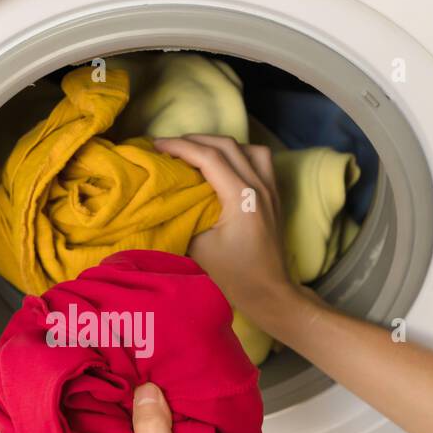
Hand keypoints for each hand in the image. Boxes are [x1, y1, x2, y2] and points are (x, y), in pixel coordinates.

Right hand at [155, 134, 302, 329]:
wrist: (270, 292)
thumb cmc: (235, 276)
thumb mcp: (199, 248)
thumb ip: (184, 217)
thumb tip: (168, 199)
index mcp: (242, 198)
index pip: (209, 157)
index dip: (180, 147)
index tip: (157, 145)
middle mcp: (260, 187)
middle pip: (227, 145)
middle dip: (195, 140)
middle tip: (170, 146)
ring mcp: (271, 189)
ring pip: (248, 148)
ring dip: (220, 144)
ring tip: (197, 151)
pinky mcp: (275, 196)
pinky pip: (259, 160)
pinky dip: (238, 154)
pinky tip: (223, 165)